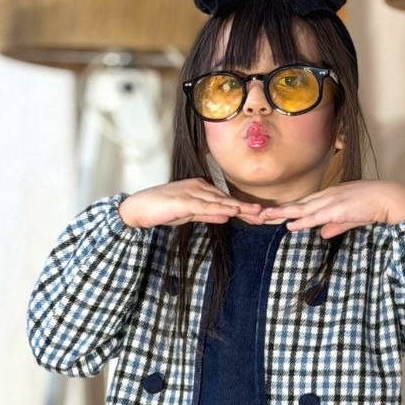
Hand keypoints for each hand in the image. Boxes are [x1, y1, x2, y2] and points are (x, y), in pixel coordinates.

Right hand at [118, 178, 265, 228]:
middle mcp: (198, 187)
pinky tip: (233, 212)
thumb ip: (207, 214)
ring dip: (239, 208)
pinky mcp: (184, 201)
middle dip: (247, 208)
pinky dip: (221, 208)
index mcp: (200, 189)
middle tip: (265, 215)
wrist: (138, 209)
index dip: (243, 208)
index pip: (225, 200)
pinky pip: (206, 206)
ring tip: (257, 213)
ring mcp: (191, 192)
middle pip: (227, 199)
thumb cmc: (160, 210)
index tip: (259, 215)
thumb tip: (227, 217)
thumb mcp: (188, 214)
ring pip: (220, 201)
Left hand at [256, 180, 404, 237]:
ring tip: (266, 217)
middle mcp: (326, 197)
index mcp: (328, 197)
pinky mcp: (337, 210)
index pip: (303, 203)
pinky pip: (315, 217)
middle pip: (297, 204)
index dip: (287, 208)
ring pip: (301, 209)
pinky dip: (301, 221)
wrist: (386, 198)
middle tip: (258, 214)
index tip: (272, 213)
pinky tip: (290, 225)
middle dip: (277, 210)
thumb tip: (322, 234)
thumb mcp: (349, 217)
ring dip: (283, 214)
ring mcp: (330, 202)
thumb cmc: (371, 206)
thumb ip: (334, 225)